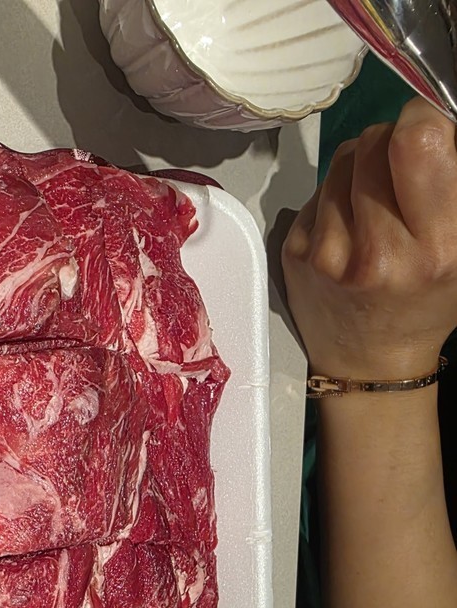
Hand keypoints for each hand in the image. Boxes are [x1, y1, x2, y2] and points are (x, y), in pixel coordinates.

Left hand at [283, 97, 456, 380]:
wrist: (372, 362)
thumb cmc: (427, 299)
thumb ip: (450, 180)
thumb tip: (430, 115)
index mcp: (437, 248)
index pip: (418, 140)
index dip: (421, 119)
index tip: (425, 131)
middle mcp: (380, 252)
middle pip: (374, 142)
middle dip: (390, 142)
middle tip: (400, 173)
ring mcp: (329, 255)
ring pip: (342, 160)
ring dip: (360, 167)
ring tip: (374, 203)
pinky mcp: (296, 254)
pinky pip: (318, 190)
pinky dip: (335, 195)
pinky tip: (348, 226)